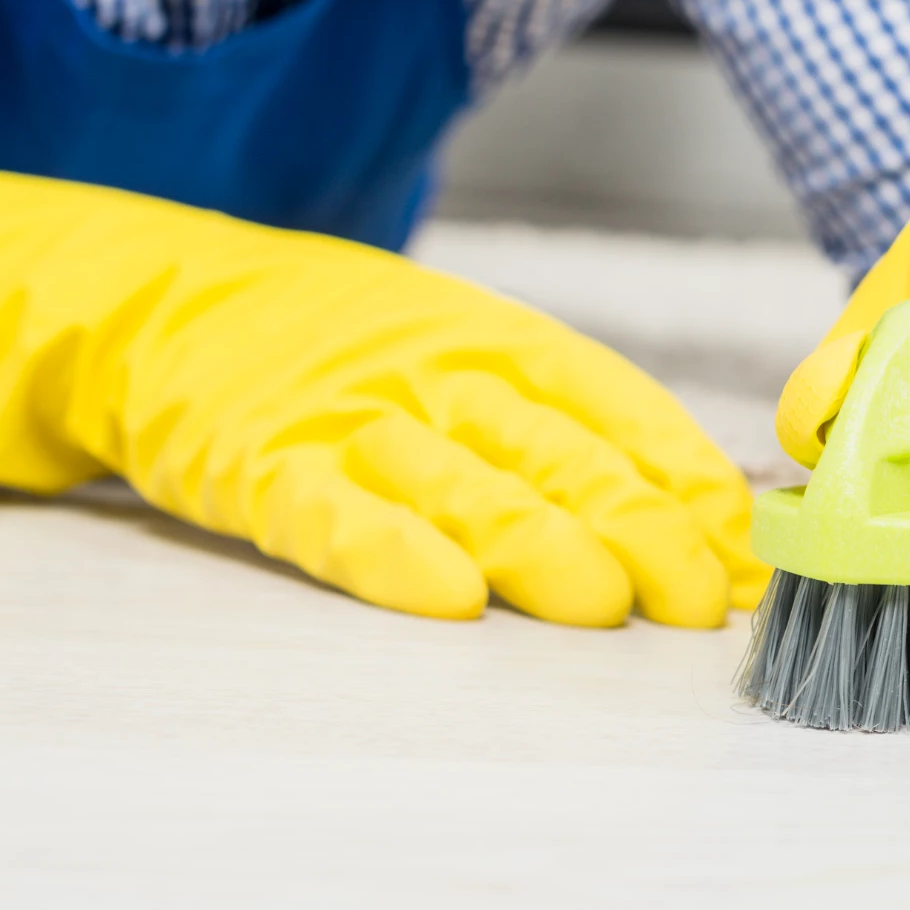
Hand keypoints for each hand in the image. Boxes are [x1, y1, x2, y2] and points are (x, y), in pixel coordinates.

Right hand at [0, 170, 765, 625]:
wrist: (169, 301)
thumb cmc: (349, 347)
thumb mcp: (461, 351)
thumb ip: (565, 429)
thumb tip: (697, 519)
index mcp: (500, 340)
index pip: (620, 409)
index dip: (689, 484)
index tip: (740, 557)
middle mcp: (439, 371)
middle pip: (561, 454)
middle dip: (642, 530)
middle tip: (698, 608)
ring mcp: (350, 416)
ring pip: (463, 484)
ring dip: (540, 546)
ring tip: (606, 607)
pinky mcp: (261, 465)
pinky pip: (335, 515)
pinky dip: (393, 556)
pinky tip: (449, 602)